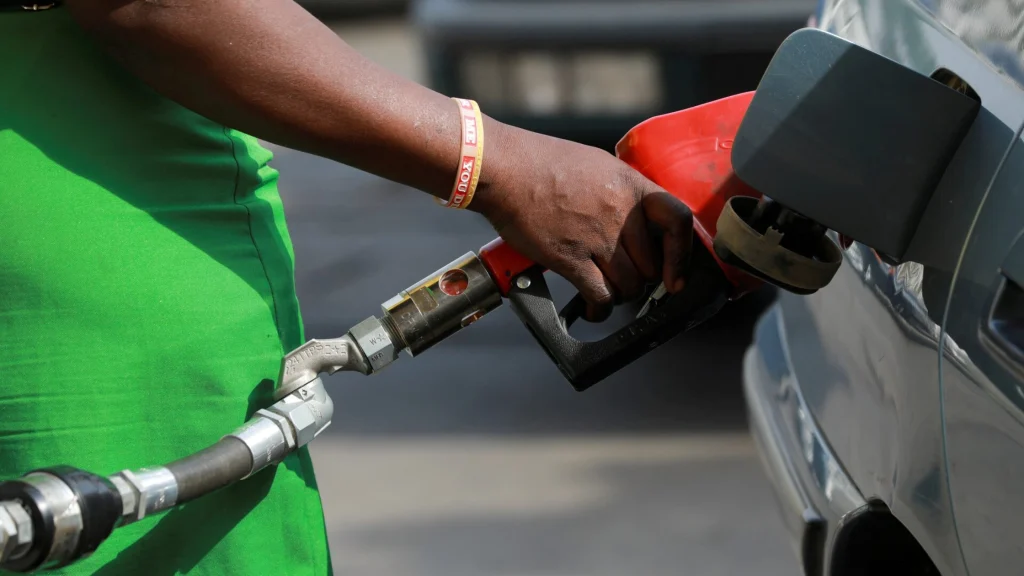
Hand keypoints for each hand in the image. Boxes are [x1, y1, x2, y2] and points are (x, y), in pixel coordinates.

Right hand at [471, 120, 693, 320]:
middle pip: (651, 265)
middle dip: (641, 278)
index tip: (677, 273)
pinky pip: (600, 295)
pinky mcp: (571, 259)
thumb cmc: (541, 162)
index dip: (682, 254)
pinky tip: (593, 308)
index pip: (678, 221)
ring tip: (607, 291)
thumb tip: (635, 221)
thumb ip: (621, 193)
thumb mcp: (596, 165)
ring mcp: (597, 237)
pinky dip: (599, 308)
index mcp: (630, 185)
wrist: (504, 169)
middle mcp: (620, 212)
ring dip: (620, 294)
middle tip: (627, 278)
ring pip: (629, 285)